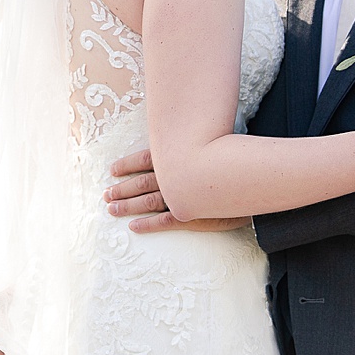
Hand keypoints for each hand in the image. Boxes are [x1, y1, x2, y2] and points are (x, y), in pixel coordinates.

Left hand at [105, 150, 248, 233]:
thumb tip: (176, 128)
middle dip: (121, 188)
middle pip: (140, 183)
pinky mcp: (189, 216)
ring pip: (146, 202)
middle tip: (106, 194)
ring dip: (127, 206)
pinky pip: (163, 222)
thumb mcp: (207, 141)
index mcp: (175, 158)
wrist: (249, 181)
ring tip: (112, 209)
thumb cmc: (229, 157)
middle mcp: (173, 177)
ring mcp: (179, 197)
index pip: (143, 159)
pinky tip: (133, 227)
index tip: (112, 170)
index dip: (126, 165)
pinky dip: (147, 225)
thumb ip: (189, 139)